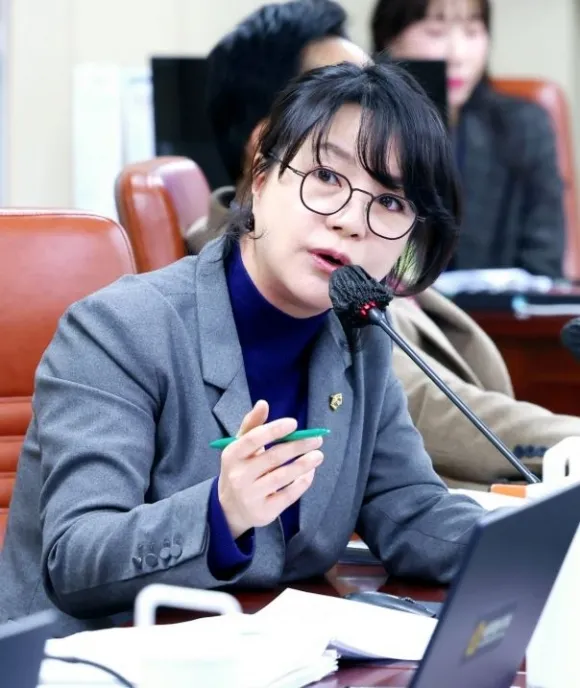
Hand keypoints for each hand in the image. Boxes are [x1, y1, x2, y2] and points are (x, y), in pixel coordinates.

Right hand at [217, 400, 323, 538]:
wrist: (230, 508)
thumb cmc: (240, 469)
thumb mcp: (239, 447)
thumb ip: (252, 424)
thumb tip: (263, 403)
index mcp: (231, 455)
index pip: (253, 439)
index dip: (274, 430)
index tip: (294, 423)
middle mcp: (239, 476)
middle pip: (273, 457)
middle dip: (298, 446)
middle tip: (316, 439)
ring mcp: (251, 495)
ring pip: (283, 476)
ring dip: (304, 464)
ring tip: (318, 455)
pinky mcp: (264, 511)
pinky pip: (288, 495)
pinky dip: (302, 483)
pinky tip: (310, 473)